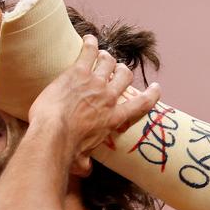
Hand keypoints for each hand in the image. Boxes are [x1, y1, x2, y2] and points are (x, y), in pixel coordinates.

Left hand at [28, 35, 160, 175]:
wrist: (54, 133)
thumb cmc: (67, 150)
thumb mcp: (81, 161)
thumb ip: (86, 163)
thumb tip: (86, 170)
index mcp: (114, 118)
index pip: (140, 104)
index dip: (150, 94)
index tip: (155, 88)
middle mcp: (108, 97)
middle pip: (124, 76)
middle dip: (123, 72)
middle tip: (118, 71)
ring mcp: (94, 82)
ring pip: (108, 61)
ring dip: (107, 57)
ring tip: (103, 55)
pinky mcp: (78, 72)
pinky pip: (88, 52)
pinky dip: (90, 44)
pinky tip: (89, 39)